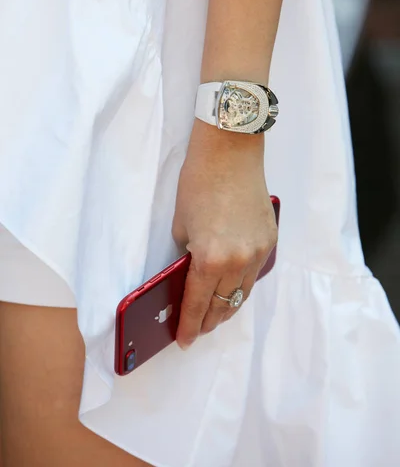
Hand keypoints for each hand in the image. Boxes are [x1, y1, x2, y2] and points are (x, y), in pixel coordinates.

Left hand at [172, 119, 277, 348]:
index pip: (198, 304)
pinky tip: (232, 286)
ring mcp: (259, 251)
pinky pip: (255, 272)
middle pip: (224, 305)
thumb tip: (190, 276)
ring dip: (227, 306)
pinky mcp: (270, 239)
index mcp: (210, 259)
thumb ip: (187, 256)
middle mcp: (239, 261)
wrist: (230, 153)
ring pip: (243, 292)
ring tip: (215, 314)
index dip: (190, 326)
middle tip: (198, 329)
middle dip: (209, 321)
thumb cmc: (197, 184)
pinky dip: (241, 284)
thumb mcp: (181, 226)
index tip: (184, 341)